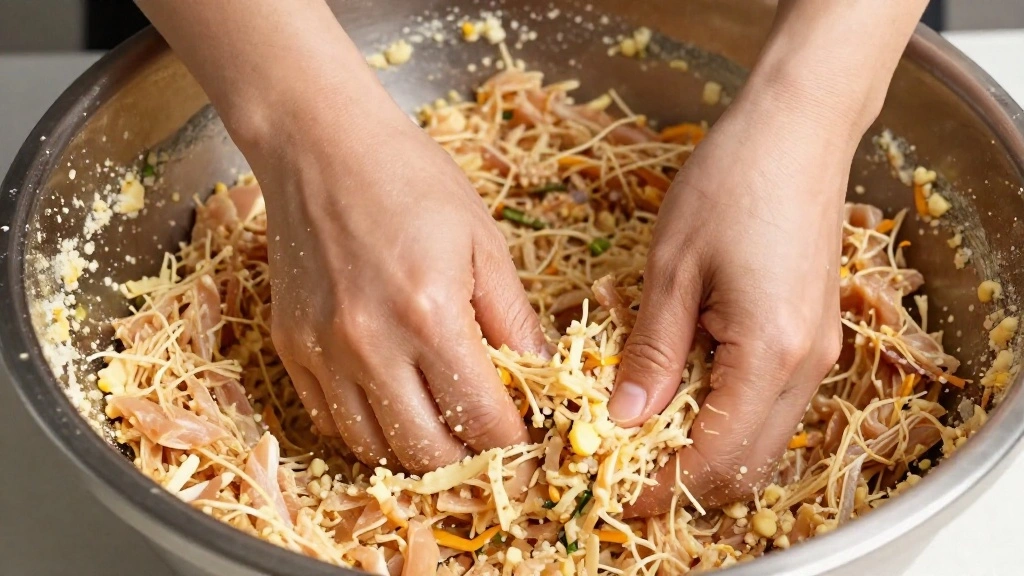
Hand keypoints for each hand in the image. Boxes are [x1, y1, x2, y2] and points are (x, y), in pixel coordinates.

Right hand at [249, 102, 546, 473]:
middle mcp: (369, 345)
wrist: (320, 144)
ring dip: (414, 453)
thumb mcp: (483, 242)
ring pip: (370, 448)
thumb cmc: (410, 179)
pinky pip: (326, 420)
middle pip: (426, 452)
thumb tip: (542, 375)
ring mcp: (321, 351)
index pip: (481, 418)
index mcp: (429, 316)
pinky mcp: (290, 347)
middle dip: (467, 460)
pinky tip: (391, 410)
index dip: (513, 440)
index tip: (526, 437)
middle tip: (487, 443)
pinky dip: (365, 430)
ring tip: (442, 431)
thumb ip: (514, 319)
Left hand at [609, 82, 854, 515]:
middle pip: (748, 464)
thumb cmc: (730, 184)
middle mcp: (807, 365)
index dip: (663, 484)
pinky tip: (684, 394)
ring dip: (708, 450)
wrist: (796, 132)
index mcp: (769, 351)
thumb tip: (624, 417)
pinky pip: (773, 404)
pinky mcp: (816, 336)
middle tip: (627, 471)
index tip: (617, 490)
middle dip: (687, 480)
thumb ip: (651, 352)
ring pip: (764, 439)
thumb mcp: (671, 270)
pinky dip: (729, 418)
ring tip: (647, 434)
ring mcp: (819, 353)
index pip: (715, 455)